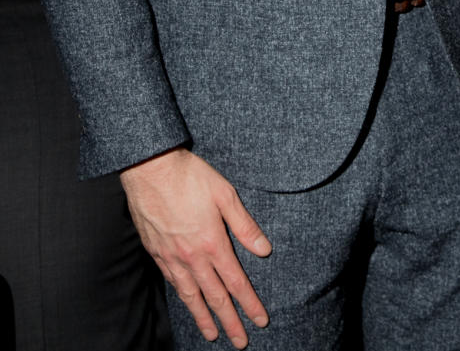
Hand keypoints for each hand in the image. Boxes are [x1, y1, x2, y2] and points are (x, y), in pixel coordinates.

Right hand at [120, 147, 270, 346]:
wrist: (150, 170)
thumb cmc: (191, 177)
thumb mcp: (225, 195)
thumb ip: (245, 225)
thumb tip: (264, 249)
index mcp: (213, 243)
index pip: (236, 282)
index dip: (249, 304)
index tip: (260, 320)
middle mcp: (192, 256)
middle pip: (214, 297)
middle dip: (230, 321)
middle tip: (240, 342)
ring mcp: (172, 257)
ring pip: (190, 296)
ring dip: (203, 318)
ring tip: (213, 335)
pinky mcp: (156, 252)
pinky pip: (172, 282)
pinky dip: (183, 298)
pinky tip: (188, 302)